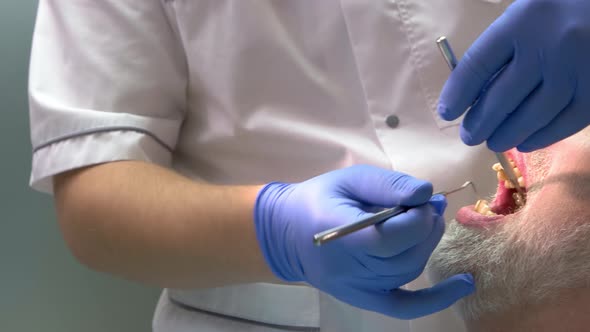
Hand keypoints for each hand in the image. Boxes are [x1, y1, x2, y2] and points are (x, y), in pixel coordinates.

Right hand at [254, 165, 473, 318]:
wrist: (287, 232)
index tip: (424, 199)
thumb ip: (387, 184)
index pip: (388, 237)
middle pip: (403, 255)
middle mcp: (346, 268)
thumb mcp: (349, 179)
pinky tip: (464, 284)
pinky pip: (404, 306)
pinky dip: (435, 299)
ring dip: (427, 246)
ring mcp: (356, 288)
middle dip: (426, 228)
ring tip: (429, 222)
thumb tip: (427, 193)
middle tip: (431, 206)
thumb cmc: (320, 199)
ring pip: (407, 271)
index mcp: (337, 234)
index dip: (416, 220)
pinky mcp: (364, 298)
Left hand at [438, 0, 589, 151]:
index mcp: (521, 22)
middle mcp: (547, 46)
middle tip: (469, 136)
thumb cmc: (560, 11)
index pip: (477, 65)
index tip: (447, 112)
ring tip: (494, 142)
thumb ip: (503, 47)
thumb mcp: (526, 14)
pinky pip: (566, 121)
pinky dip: (543, 137)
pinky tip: (526, 142)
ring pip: (533, 114)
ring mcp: (575, 68)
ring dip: (508, 134)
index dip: (457, 94)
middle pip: (502, 96)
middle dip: (480, 122)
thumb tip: (474, 94)